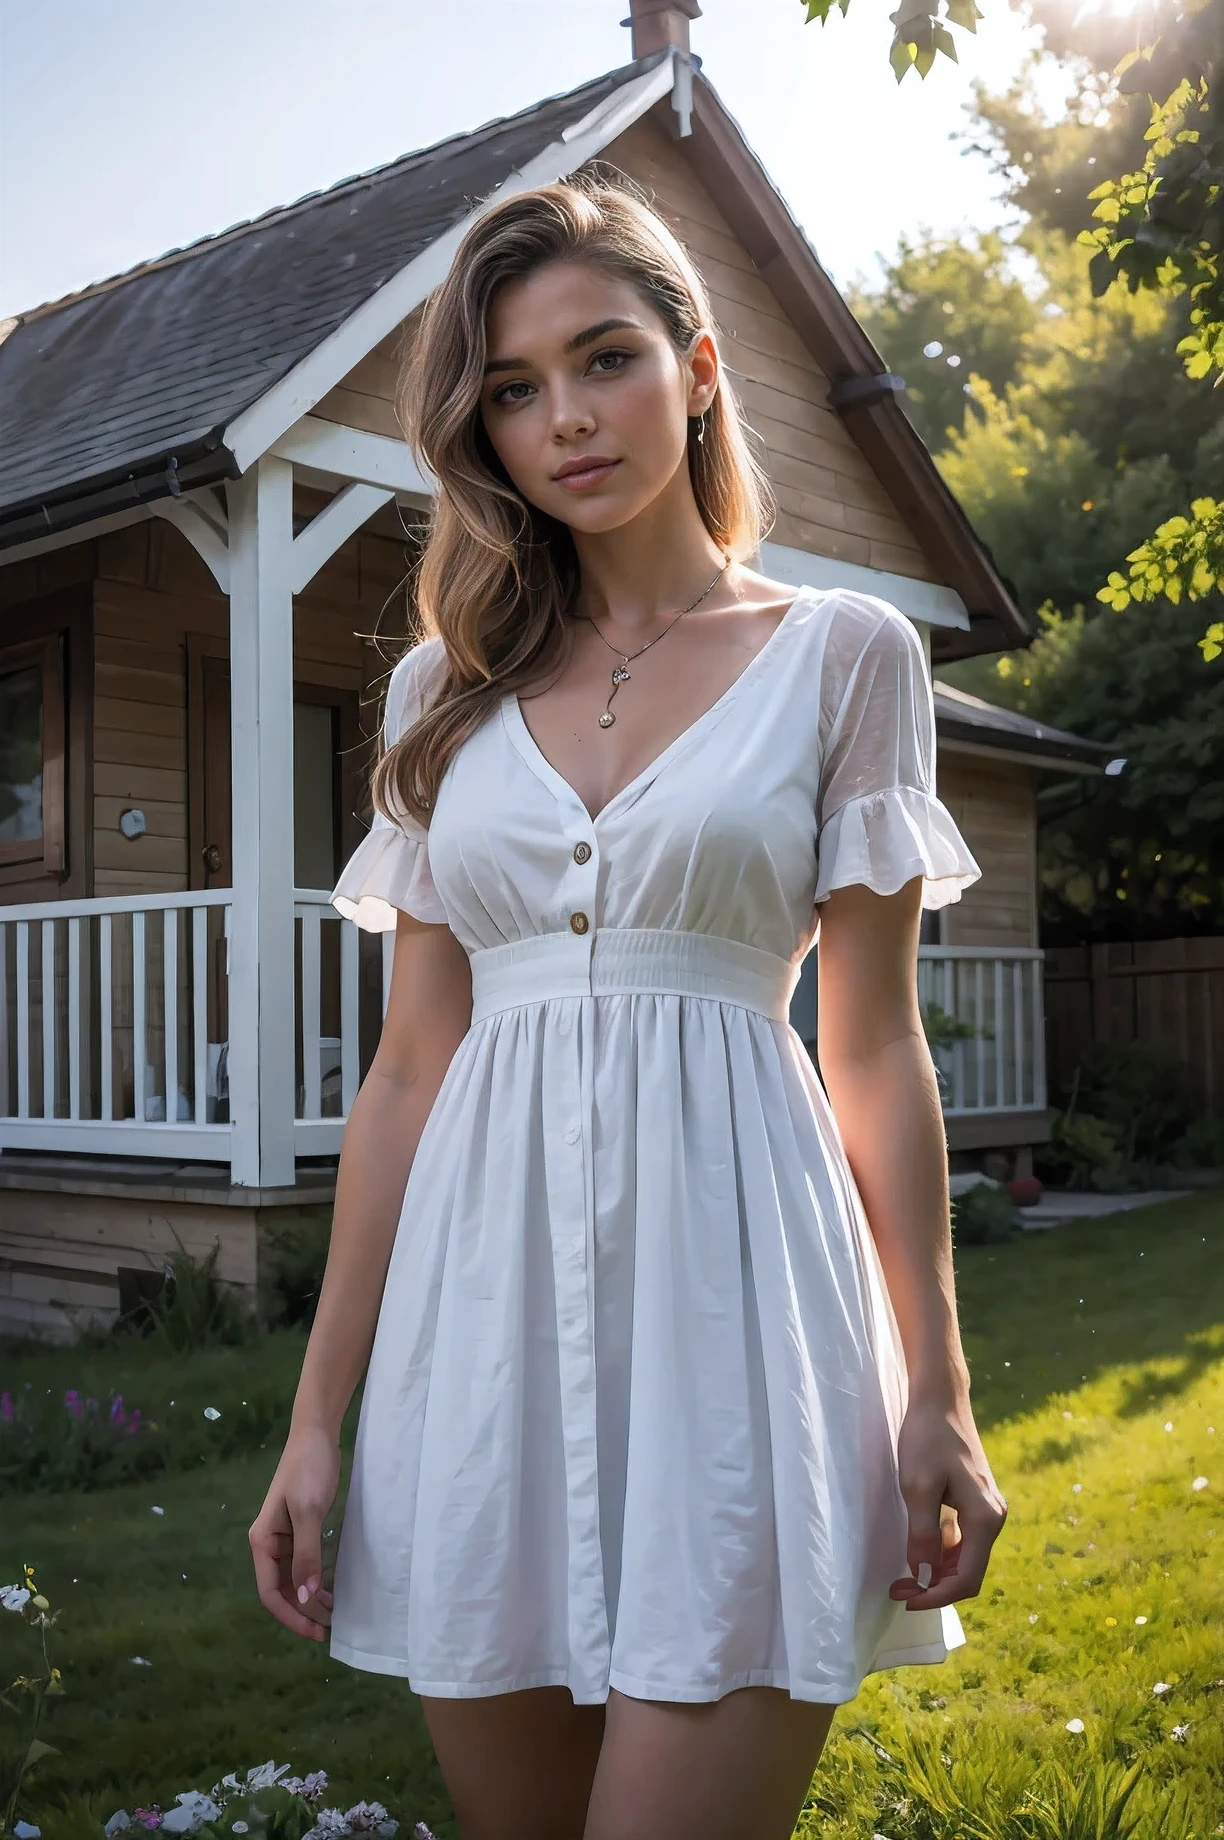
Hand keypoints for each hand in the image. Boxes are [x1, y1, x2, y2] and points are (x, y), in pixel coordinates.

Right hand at [249, 1423, 341, 1641]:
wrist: (316, 1435)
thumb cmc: (308, 1470)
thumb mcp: (308, 1512)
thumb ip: (306, 1554)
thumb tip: (306, 1598)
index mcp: (262, 1542)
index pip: (270, 1593)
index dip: (291, 1616)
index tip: (316, 1632)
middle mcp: (269, 1544)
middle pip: (282, 1590)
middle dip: (303, 1612)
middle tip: (331, 1628)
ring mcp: (284, 1537)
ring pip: (294, 1579)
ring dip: (310, 1599)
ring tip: (335, 1614)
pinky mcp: (300, 1529)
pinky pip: (304, 1564)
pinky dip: (315, 1579)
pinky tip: (332, 1588)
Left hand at [889, 1389, 1006, 1611]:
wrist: (939, 1399)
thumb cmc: (927, 1439)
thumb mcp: (918, 1487)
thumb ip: (922, 1534)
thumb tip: (924, 1575)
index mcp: (985, 1519)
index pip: (967, 1578)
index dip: (937, 1596)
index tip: (906, 1599)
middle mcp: (993, 1518)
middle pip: (968, 1572)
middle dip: (935, 1587)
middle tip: (898, 1588)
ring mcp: (986, 1509)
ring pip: (965, 1557)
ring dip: (937, 1571)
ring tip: (903, 1574)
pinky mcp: (974, 1500)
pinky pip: (962, 1539)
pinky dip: (941, 1551)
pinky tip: (918, 1547)